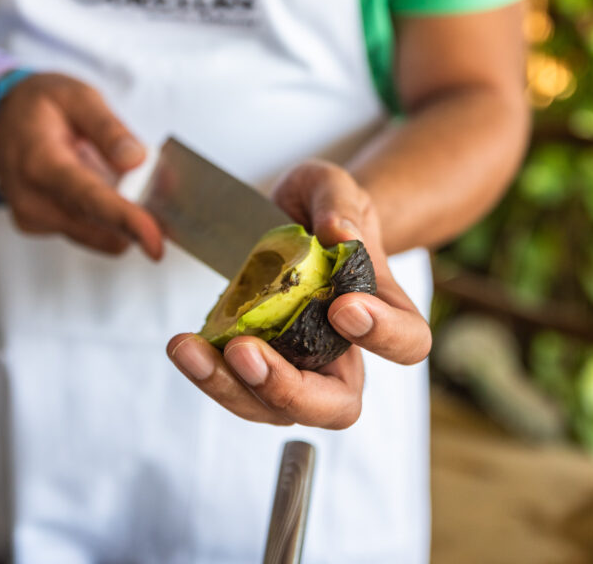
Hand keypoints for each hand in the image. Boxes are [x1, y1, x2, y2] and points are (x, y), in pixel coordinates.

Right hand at [0, 73, 162, 258]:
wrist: (2, 116)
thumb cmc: (40, 104)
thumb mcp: (78, 97)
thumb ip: (109, 128)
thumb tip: (137, 160)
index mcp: (40, 162)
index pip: (89, 199)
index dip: (126, 221)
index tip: (155, 240)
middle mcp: (32, 200)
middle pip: (99, 226)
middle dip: (138, 213)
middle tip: (159, 181)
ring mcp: (33, 217)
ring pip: (99, 235)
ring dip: (123, 216)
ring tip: (124, 176)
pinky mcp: (39, 226)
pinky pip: (89, 232)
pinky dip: (108, 217)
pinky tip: (104, 185)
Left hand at [166, 161, 430, 428]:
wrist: (290, 218)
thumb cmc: (323, 205)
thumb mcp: (332, 185)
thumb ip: (338, 202)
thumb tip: (337, 232)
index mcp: (383, 307)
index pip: (408, 342)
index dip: (382, 336)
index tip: (342, 307)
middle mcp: (345, 351)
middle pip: (338, 406)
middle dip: (290, 391)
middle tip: (247, 351)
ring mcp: (299, 364)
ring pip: (277, 408)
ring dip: (231, 388)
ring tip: (190, 350)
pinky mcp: (257, 364)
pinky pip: (237, 388)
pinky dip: (208, 373)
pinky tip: (185, 345)